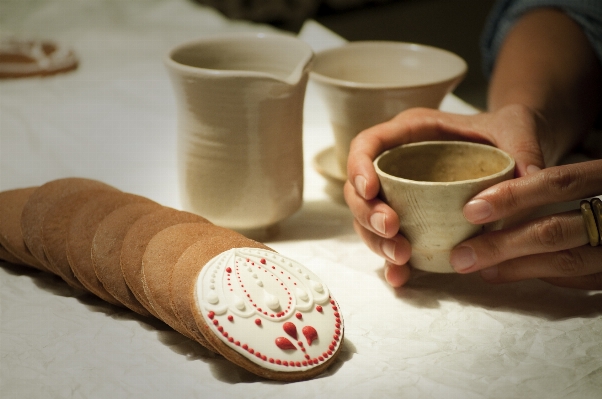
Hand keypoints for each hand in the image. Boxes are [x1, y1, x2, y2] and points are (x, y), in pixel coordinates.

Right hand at [344, 104, 547, 286]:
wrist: (510, 148)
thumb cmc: (504, 131)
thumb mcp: (515, 128)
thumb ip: (522, 147)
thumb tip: (529, 178)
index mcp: (411, 132)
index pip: (367, 144)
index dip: (359, 167)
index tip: (371, 190)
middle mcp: (397, 163)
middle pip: (359, 190)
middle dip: (367, 213)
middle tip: (392, 230)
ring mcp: (399, 194)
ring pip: (367, 219)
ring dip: (376, 241)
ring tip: (401, 256)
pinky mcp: (409, 219)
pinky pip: (389, 240)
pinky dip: (390, 260)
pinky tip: (400, 276)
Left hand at [450, 159, 601, 289]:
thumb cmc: (586, 173)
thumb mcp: (576, 159)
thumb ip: (537, 164)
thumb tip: (478, 197)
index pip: (562, 182)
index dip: (514, 196)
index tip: (471, 210)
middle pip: (557, 230)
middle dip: (502, 245)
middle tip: (461, 254)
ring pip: (566, 261)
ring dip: (515, 267)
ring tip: (476, 266)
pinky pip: (581, 278)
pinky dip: (541, 275)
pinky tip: (506, 273)